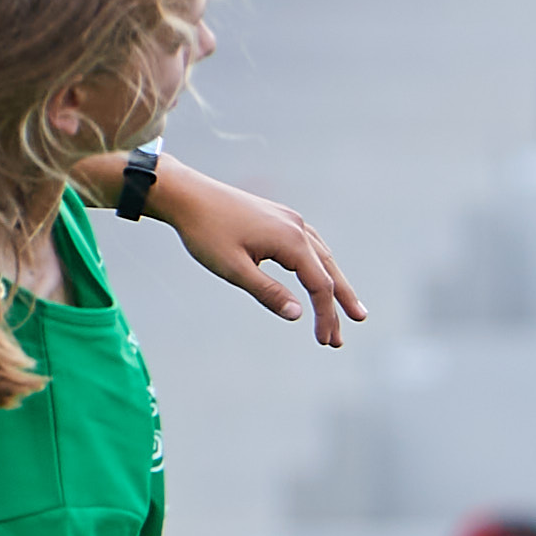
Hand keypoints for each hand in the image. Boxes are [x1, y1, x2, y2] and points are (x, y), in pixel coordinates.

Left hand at [151, 162, 365, 345]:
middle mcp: (298, 228)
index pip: (320, 286)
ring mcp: (290, 220)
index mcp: (291, 241)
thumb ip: (268, 292)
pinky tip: (320, 275)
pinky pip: (311, 246)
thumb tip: (298, 315)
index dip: (326, 316)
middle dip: (341, 304)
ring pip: (323, 258)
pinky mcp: (280, 217)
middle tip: (349, 331)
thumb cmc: (206, 233)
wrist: (186, 195)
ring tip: (347, 308)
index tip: (325, 341)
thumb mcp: (234, 269)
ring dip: (335, 284)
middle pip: (330, 272)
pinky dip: (321, 266)